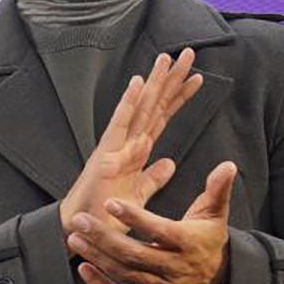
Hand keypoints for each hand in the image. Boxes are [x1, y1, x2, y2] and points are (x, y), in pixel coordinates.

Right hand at [61, 49, 204, 240]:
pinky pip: (119, 123)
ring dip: (153, 82)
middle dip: (171, 80)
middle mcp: (128, 142)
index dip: (179, 97)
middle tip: (189, 54)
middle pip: (154, 105)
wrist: (85, 229)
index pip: (162, 117)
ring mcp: (116, 145)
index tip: (197, 78)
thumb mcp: (140, 194)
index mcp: (137, 150)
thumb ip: (154, 177)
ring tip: (166, 58)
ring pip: (140, 107)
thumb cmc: (106, 212)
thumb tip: (169, 163)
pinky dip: (127, 103)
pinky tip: (137, 83)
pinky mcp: (106, 153)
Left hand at [68, 161, 236, 283]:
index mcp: (187, 243)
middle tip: (80, 220)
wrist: (218, 279)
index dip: (134, 218)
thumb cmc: (208, 240)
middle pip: (133, 254)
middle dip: (104, 237)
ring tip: (75, 238)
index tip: (110, 203)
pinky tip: (84, 269)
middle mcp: (173, 268)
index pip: (158, 230)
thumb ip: (217, 190)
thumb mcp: (215, 214)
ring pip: (124, 275)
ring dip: (97, 257)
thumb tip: (228, 165)